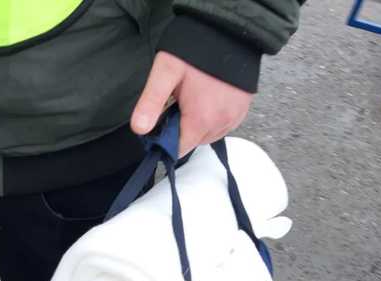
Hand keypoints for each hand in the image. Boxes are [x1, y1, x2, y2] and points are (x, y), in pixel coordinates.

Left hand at [131, 51, 253, 155]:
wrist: (229, 30)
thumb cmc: (196, 50)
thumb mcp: (166, 72)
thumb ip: (151, 102)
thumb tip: (139, 129)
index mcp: (200, 120)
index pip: (178, 150)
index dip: (165, 141)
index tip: (161, 123)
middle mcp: (220, 124)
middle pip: (192, 142)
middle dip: (181, 129)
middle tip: (177, 102)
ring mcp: (234, 119)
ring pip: (207, 136)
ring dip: (197, 125)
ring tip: (194, 98)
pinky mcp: (242, 112)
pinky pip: (222, 126)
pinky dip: (212, 119)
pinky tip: (207, 100)